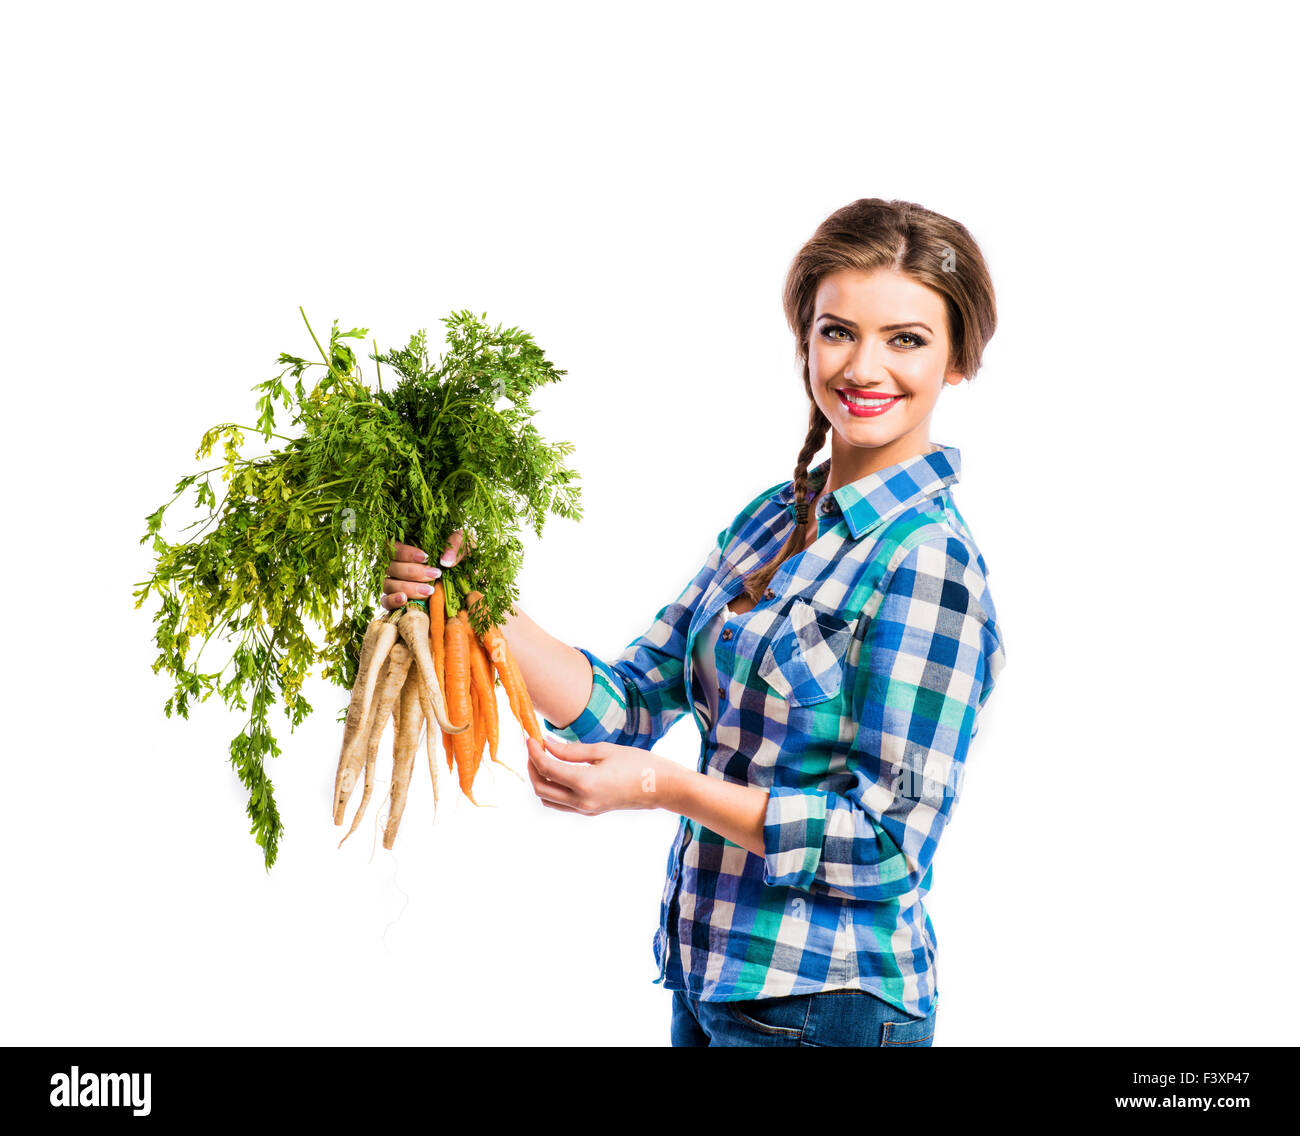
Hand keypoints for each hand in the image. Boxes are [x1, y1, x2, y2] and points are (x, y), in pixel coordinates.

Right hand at [380, 530, 472, 610]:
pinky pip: (386, 601)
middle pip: (390, 566)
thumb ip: (456, 544)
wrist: (471, 579)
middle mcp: (398, 563)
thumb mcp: (465, 543)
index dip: (405, 552)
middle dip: (412, 572)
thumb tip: (445, 561)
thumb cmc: (463, 557)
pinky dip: (392, 601)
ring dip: (407, 587)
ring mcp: (396, 583)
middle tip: (434, 575)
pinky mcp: (399, 601)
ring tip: (429, 591)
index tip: (426, 557)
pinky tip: (405, 600)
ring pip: (388, 584)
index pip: (393, 546)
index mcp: (408, 545)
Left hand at [525, 734, 668, 814]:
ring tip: (543, 757)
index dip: (534, 752)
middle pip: (541, 787)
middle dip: (532, 766)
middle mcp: (582, 801)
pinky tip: (558, 770)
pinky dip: (552, 788)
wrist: (661, 787)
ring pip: (547, 798)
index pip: (547, 768)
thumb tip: (547, 745)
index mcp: (585, 783)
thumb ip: (571, 750)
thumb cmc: (637, 763)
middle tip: (534, 747)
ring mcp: (586, 809)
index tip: (531, 737)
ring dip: (540, 779)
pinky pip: (560, 803)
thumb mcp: (604, 750)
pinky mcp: (590, 811)